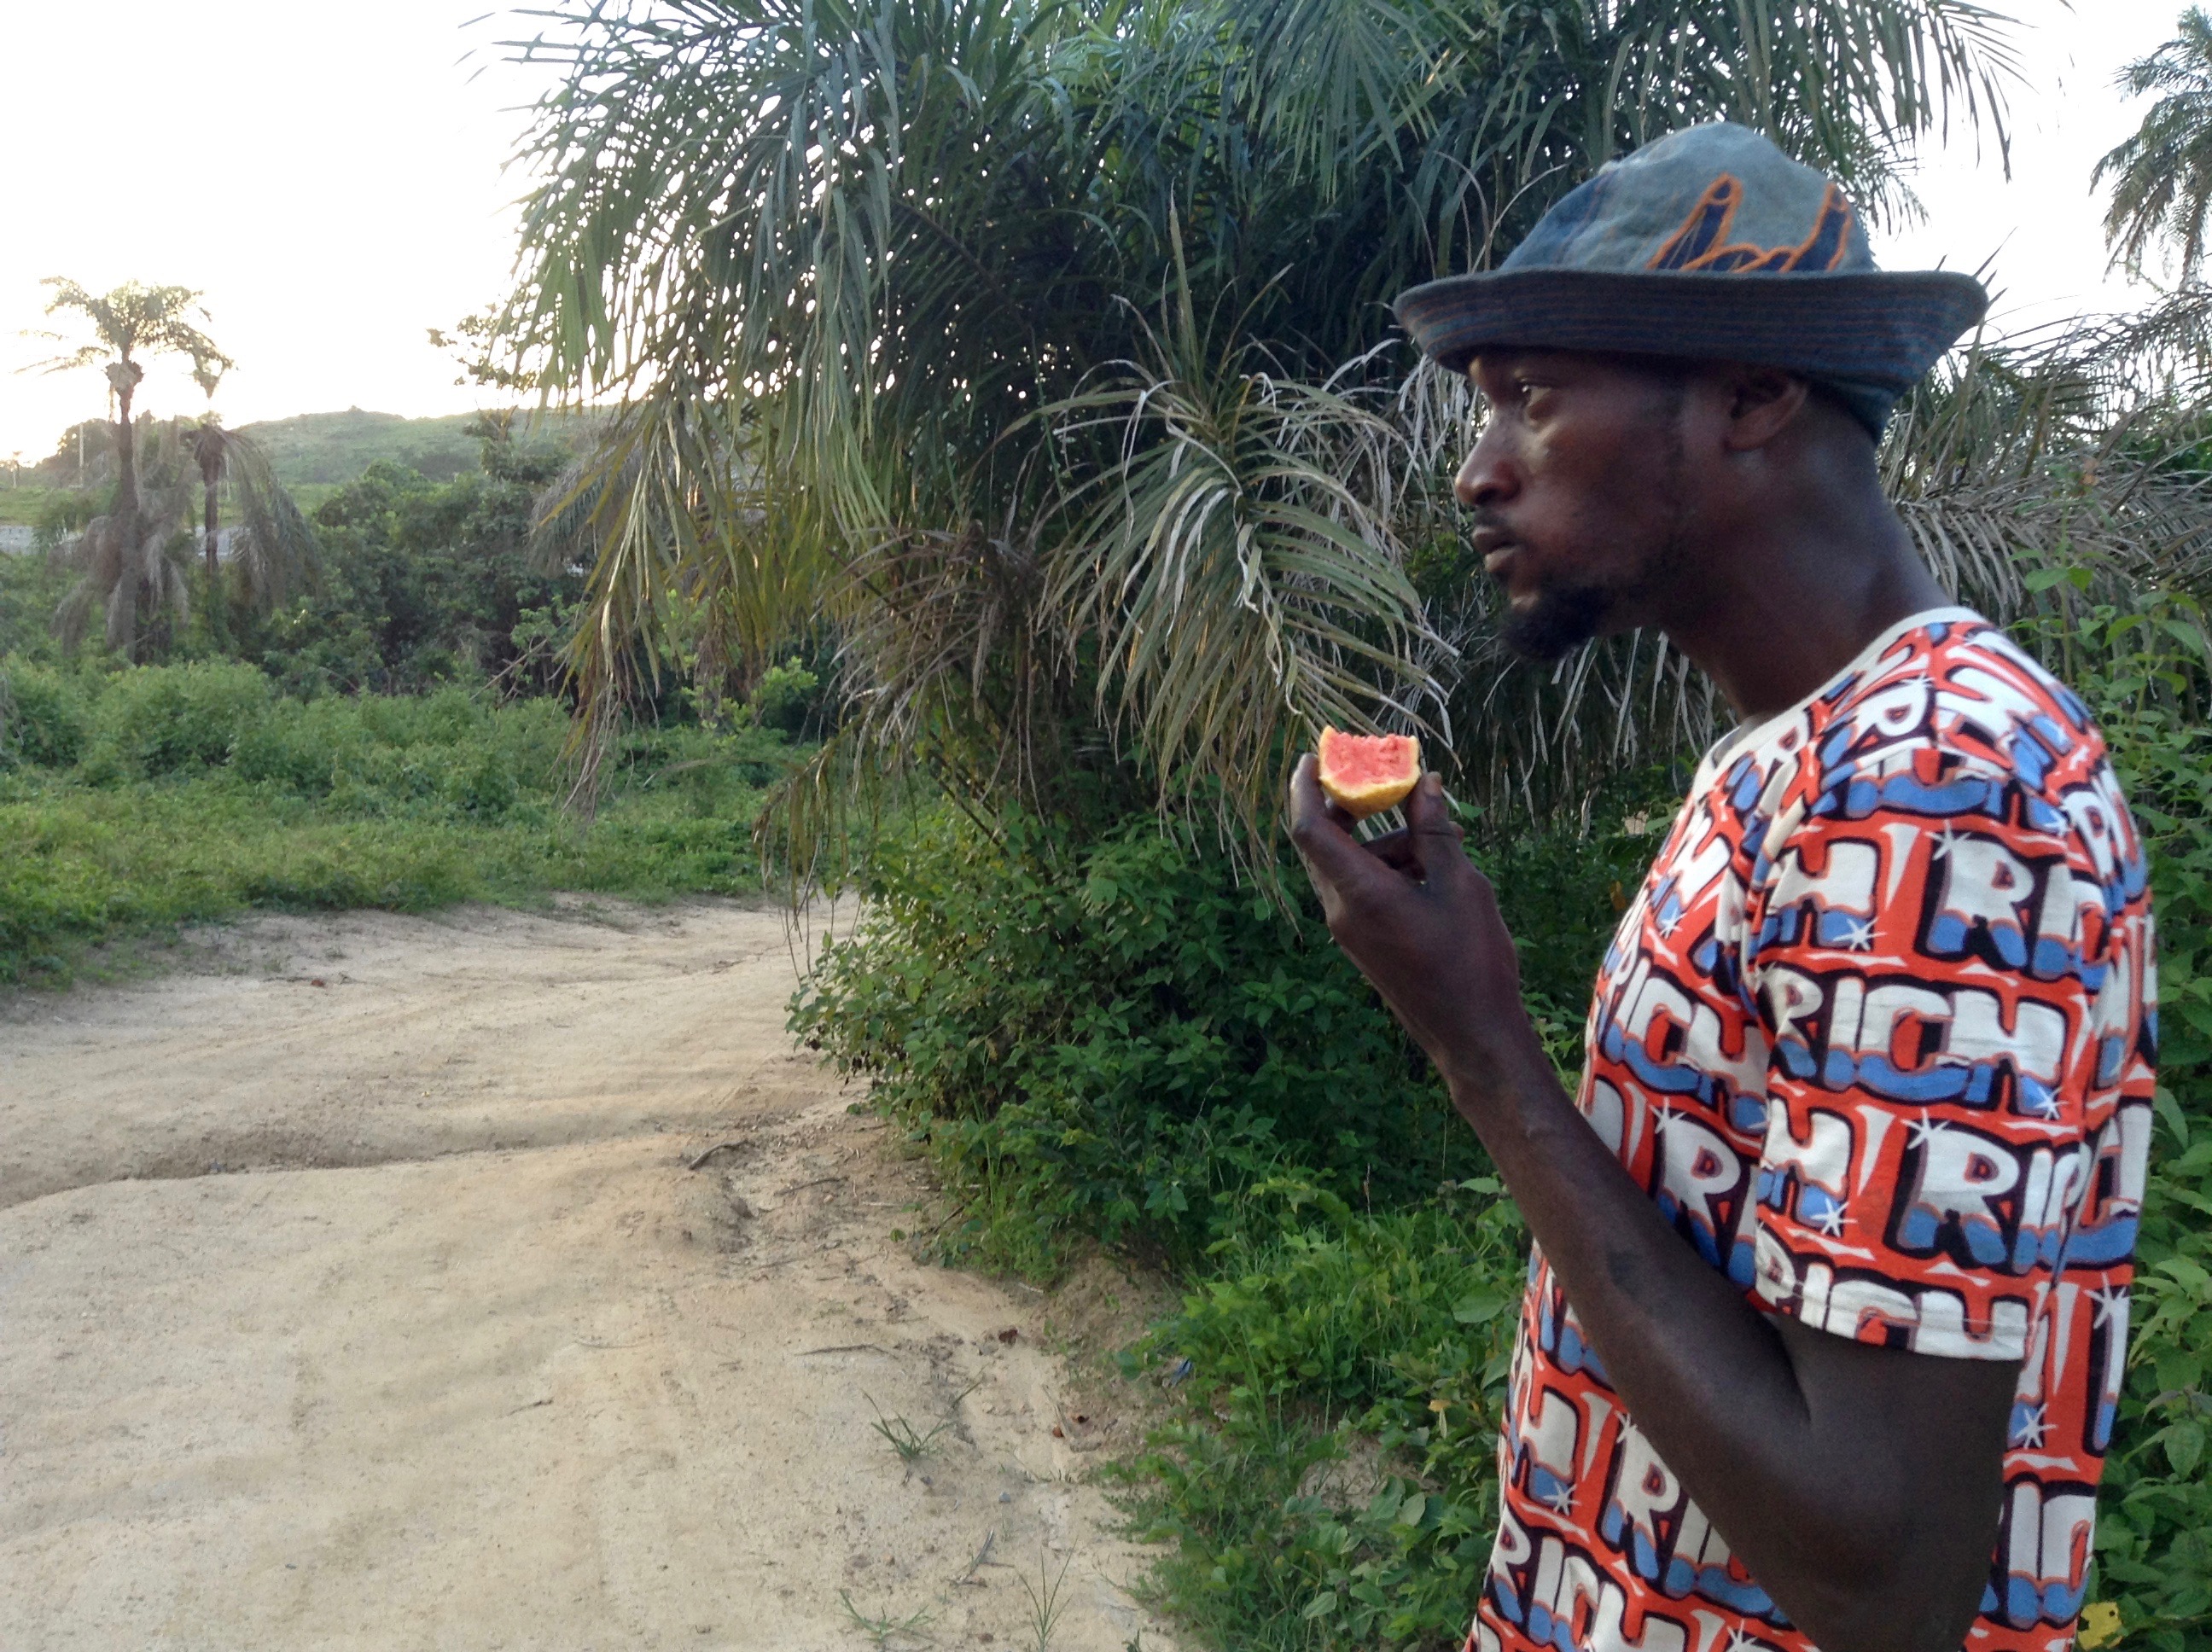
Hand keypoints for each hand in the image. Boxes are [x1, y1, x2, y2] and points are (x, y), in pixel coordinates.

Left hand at [1287, 757, 1545, 1098]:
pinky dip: (1391, 868)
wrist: (1473, 1036)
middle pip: (1324, 843)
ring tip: (1442, 833)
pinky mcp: (1365, 942)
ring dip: (1386, 840)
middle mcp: (1342, 911)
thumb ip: (1436, 831)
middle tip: (1379, 778)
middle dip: (1347, 806)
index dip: (1304, 787)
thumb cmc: (1471, 962)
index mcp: (1359, 894)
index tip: (1314, 755)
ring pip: (1351, 865)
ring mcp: (1350, 930)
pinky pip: (1364, 889)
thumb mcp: (1461, 885)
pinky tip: (1436, 866)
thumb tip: (1424, 783)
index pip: (1309, 829)